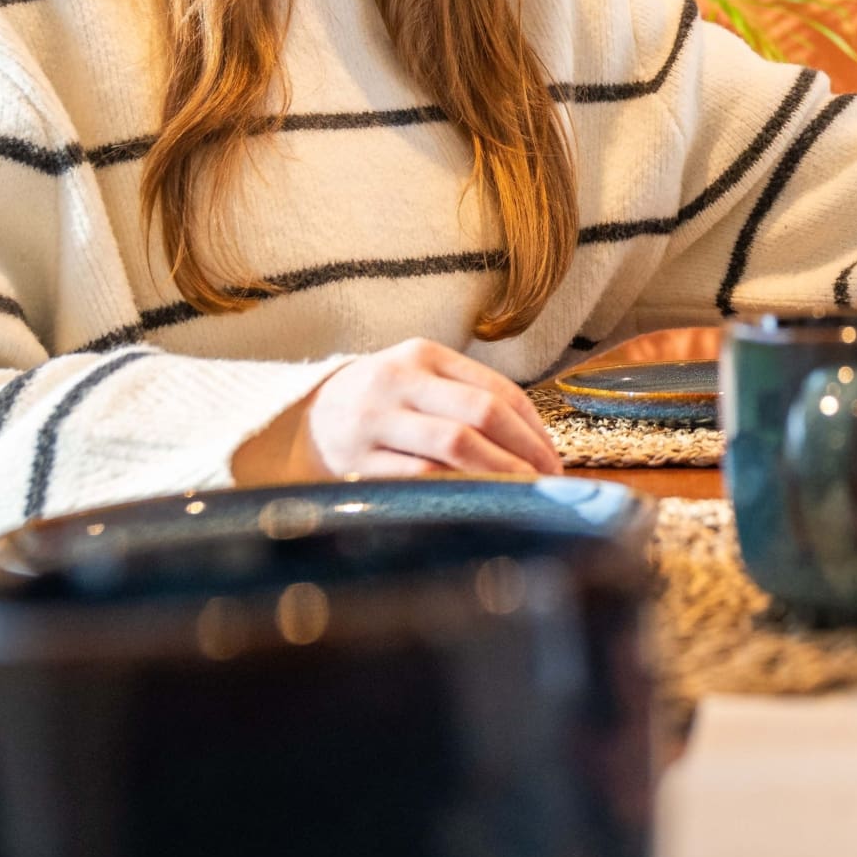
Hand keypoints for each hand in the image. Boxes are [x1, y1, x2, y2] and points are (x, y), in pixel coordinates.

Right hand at [235, 338, 561, 483]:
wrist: (301, 419)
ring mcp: (375, 421)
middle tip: (549, 480)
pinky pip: (420, 477)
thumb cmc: (381, 401)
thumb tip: (536, 441)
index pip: (496, 389)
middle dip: (525, 451)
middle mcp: (398, 381)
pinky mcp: (357, 461)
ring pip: (454, 445)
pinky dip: (458, 489)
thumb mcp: (418, 378)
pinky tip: (481, 502)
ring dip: (499, 473)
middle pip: (481, 413)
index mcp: (422, 355)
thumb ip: (468, 396)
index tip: (554, 457)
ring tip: (524, 493)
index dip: (534, 427)